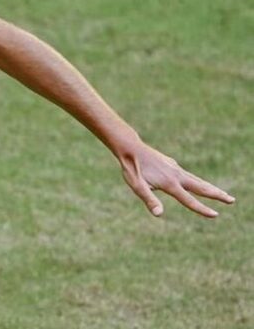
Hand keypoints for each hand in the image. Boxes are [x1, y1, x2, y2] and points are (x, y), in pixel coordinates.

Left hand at [118, 141, 234, 217]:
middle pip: (201, 187)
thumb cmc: (132, 168)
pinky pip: (188, 175)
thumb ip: (149, 200)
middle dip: (217, 195)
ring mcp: (175, 168)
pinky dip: (199, 181)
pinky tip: (197, 183)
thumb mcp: (137, 186)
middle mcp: (176, 175)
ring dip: (211, 188)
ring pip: (197, 180)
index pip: (189, 200)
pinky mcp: (172, 164)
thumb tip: (159, 214)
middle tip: (232, 201)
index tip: (216, 215)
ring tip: (222, 194)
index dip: (202, 209)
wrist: (130, 148)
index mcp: (170, 183)